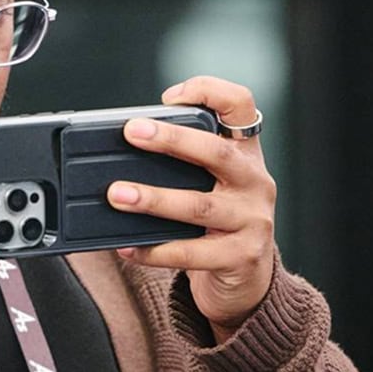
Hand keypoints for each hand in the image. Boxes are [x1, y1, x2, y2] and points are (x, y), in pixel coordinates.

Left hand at [107, 76, 276, 341]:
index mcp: (245, 154)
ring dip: (154, 199)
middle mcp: (255, 182)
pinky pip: (192, 253)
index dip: (210, 92)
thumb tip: (119, 153)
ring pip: (200, 205)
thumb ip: (182, 164)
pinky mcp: (241, 257)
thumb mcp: (210, 184)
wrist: (247, 279)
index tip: (170, 98)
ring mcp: (253, 220)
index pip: (241, 106)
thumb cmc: (216, 222)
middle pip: (218, 152)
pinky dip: (156, 250)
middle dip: (172, 140)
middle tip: (131, 132)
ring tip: (117, 194)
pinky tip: (128, 247)